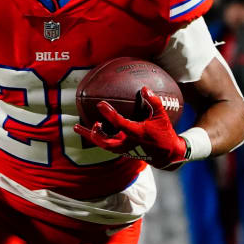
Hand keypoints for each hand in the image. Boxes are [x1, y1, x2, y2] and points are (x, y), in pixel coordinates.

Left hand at [73, 86, 188, 169]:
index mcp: (136, 133)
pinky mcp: (123, 151)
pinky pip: (107, 145)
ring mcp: (124, 149)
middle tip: (91, 123)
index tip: (100, 105)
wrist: (166, 155)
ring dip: (91, 136)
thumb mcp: (162, 116)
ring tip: (77, 127)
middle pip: (106, 142)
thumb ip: (153, 102)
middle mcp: (127, 143)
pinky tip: (90, 129)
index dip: (108, 114)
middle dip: (95, 133)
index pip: (119, 123)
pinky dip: (98, 138)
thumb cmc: (164, 133)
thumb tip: (144, 88)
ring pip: (103, 144)